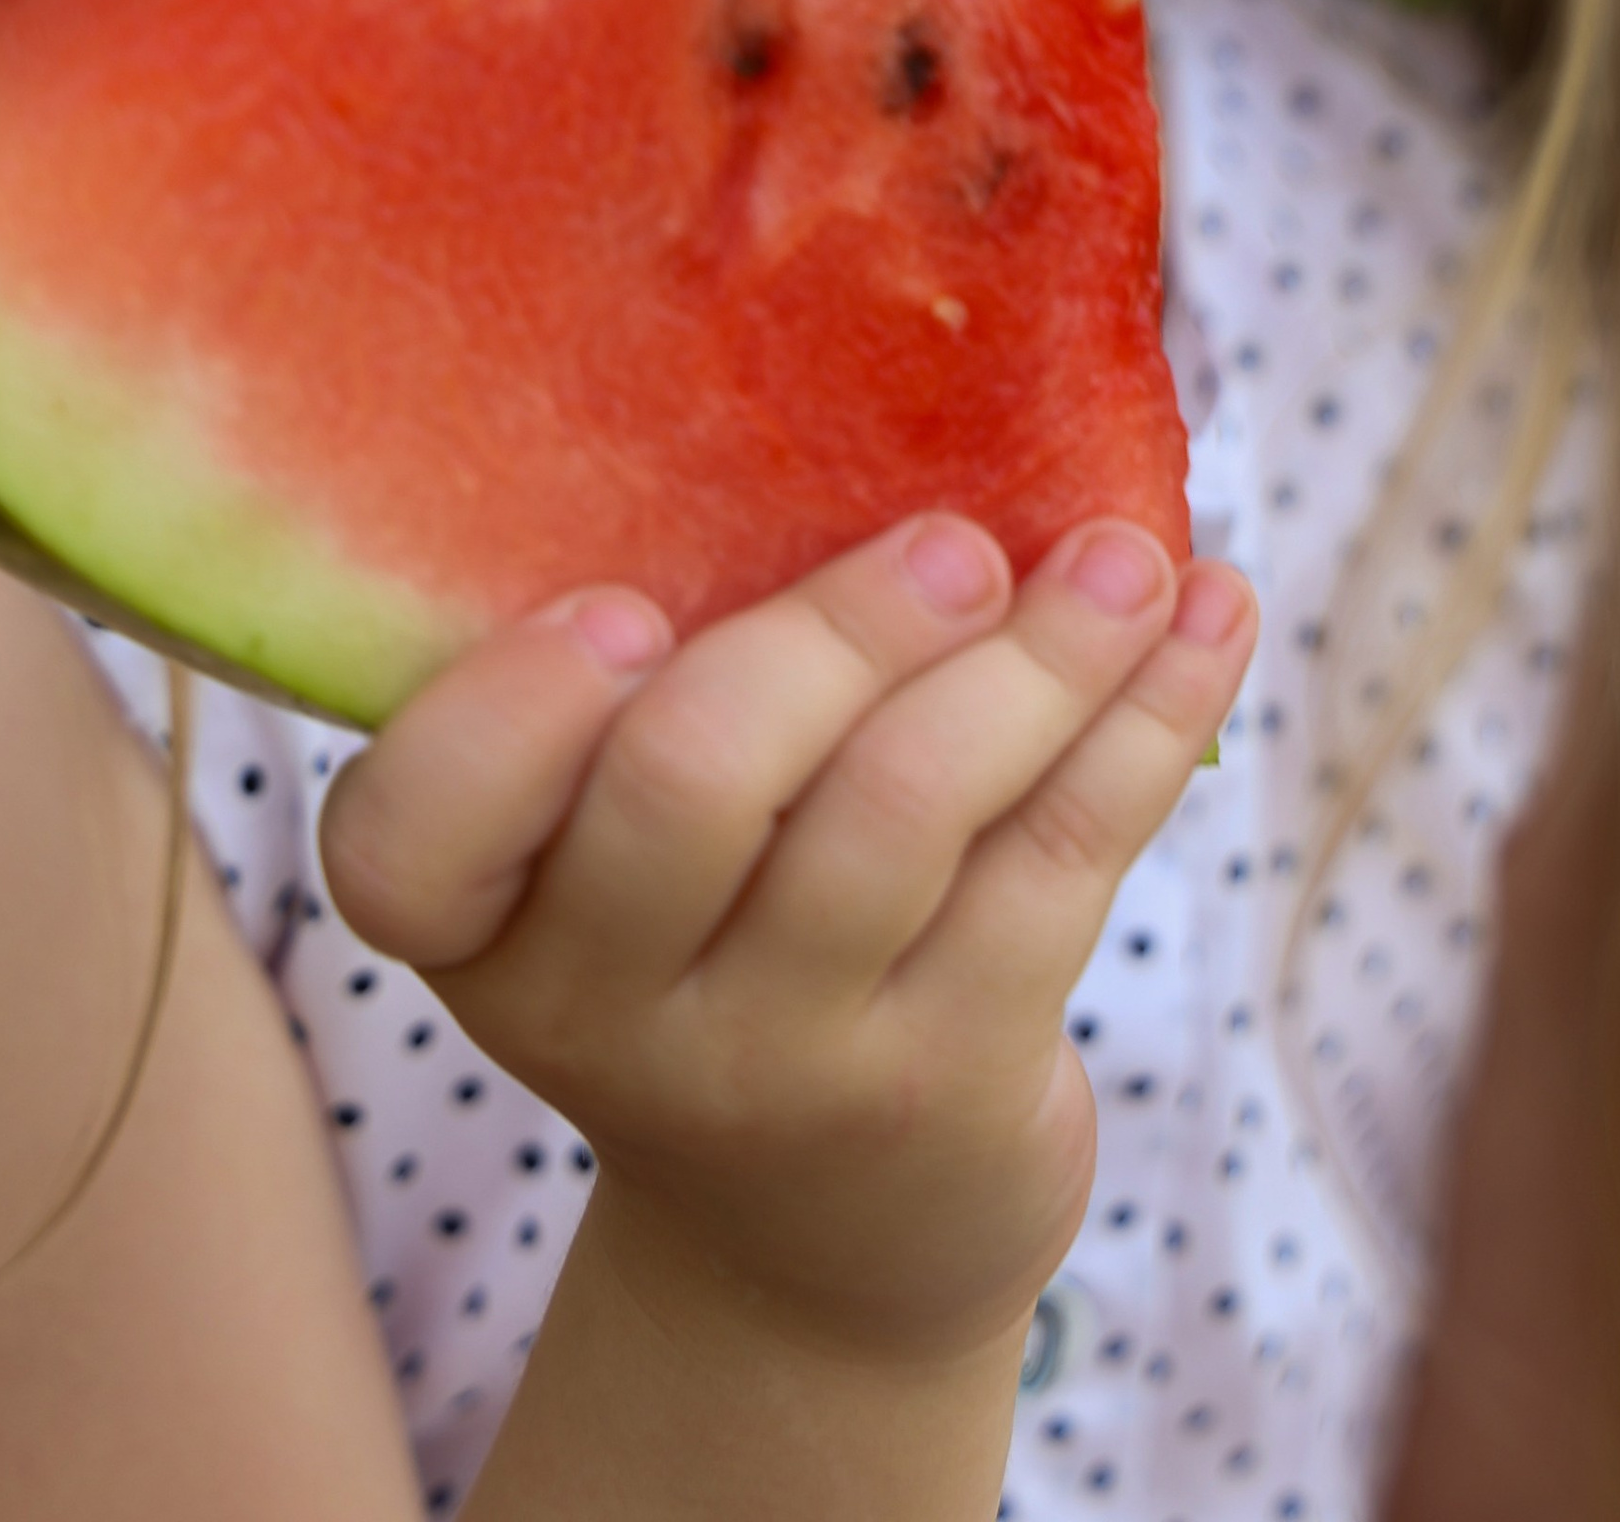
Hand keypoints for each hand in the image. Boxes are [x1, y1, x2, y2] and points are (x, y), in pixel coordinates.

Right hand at [320, 517, 1254, 1371]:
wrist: (820, 1250)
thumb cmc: (711, 941)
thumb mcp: (619, 856)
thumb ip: (664, 680)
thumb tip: (829, 370)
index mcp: (481, 920)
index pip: (408, 839)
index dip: (505, 718)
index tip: (621, 604)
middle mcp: (601, 1008)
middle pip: (692, 779)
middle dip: (839, 630)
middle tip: (953, 546)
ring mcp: (781, 1060)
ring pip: (908, 809)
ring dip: (1041, 653)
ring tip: (1127, 554)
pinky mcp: (951, 1082)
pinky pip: (1062, 861)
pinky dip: (1151, 714)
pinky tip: (1211, 614)